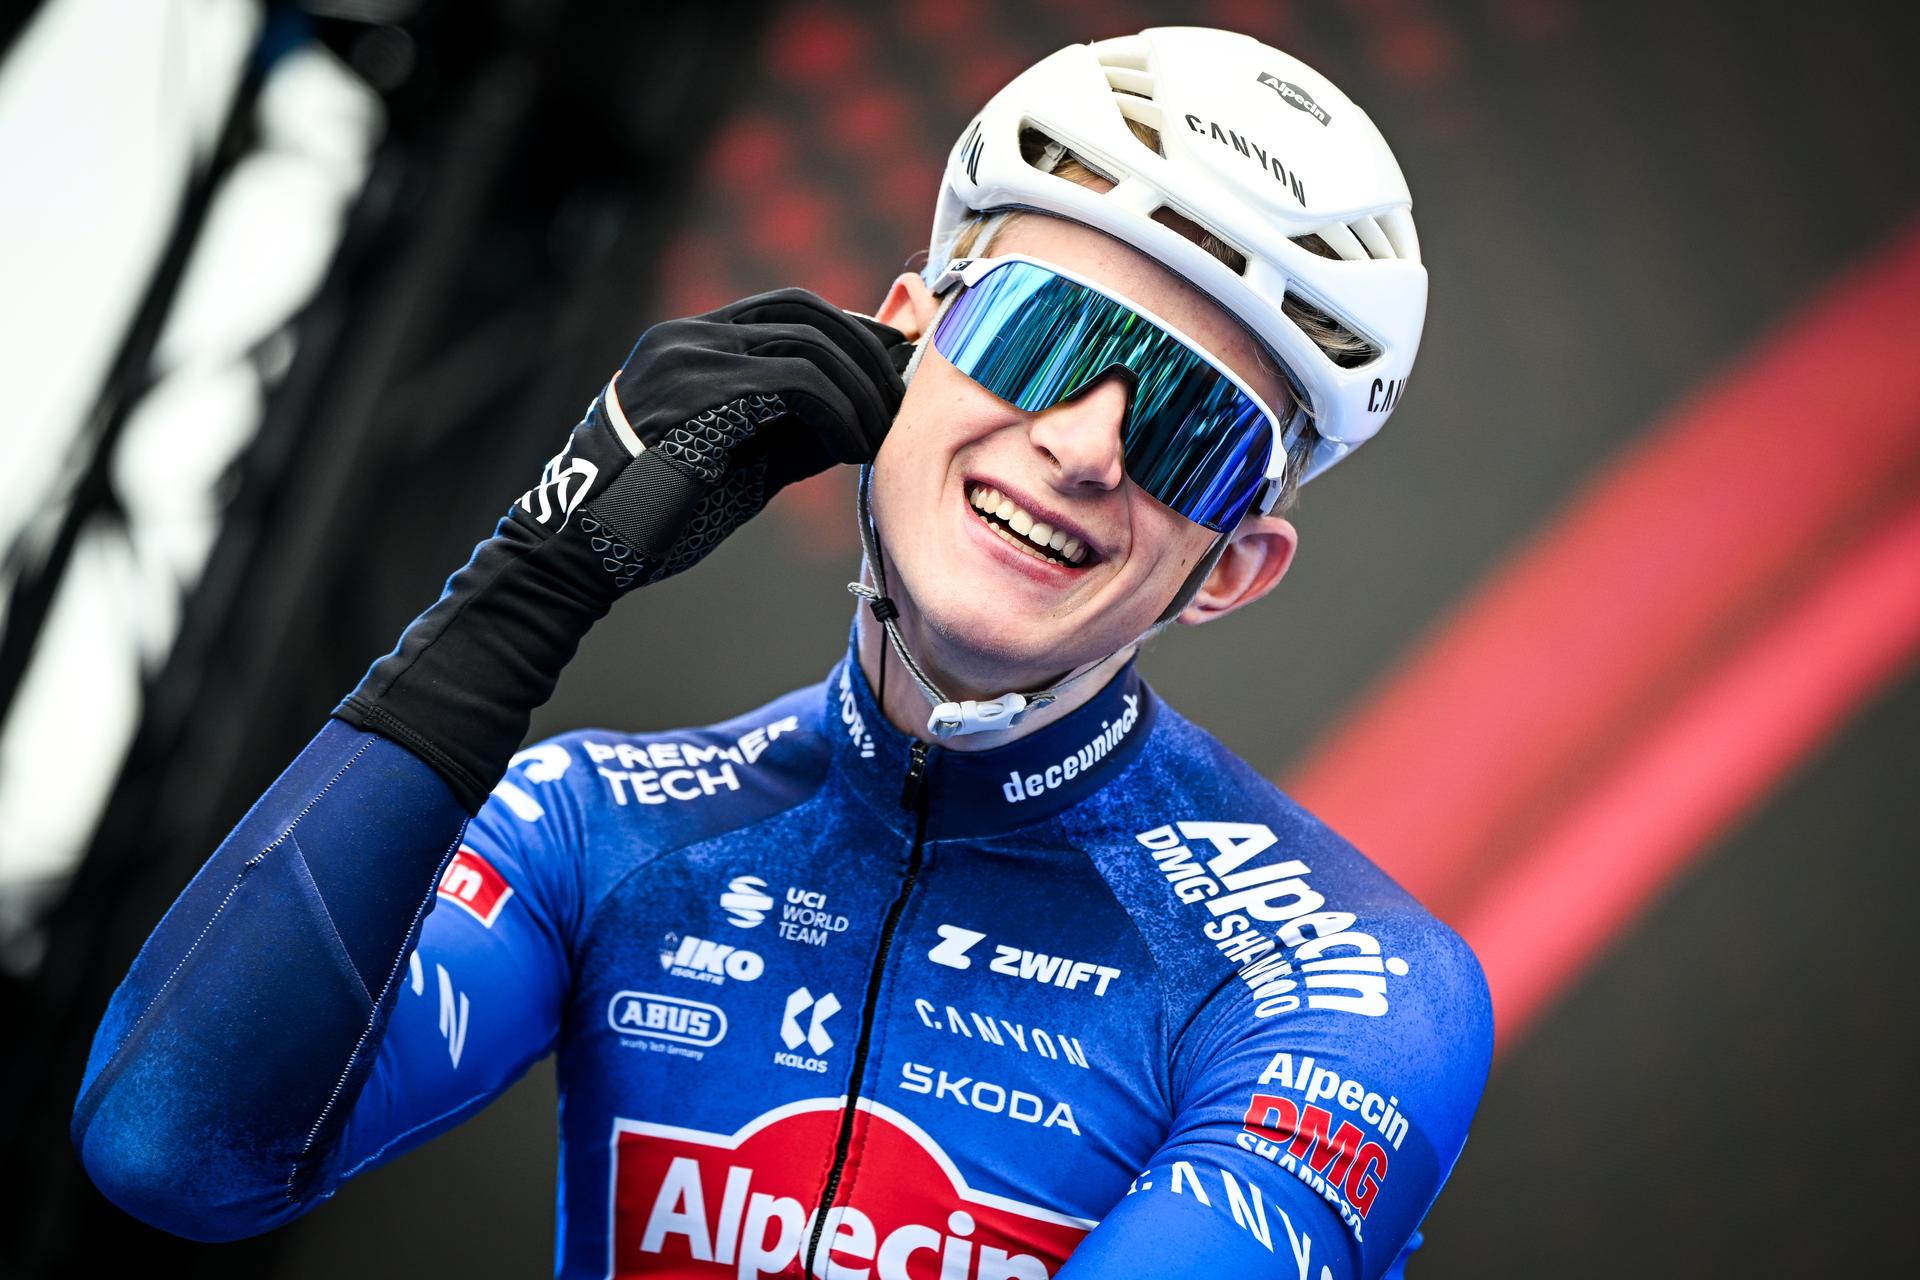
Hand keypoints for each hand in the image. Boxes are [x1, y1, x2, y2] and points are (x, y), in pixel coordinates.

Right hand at [516, 288, 908, 596]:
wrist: (585, 549)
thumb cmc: (657, 515)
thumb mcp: (739, 460)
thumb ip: (792, 432)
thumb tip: (861, 419)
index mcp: (690, 344)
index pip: (788, 308)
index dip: (850, 335)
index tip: (889, 374)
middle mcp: (688, 338)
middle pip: (804, 309)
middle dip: (866, 355)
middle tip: (896, 406)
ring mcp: (689, 359)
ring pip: (808, 342)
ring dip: (860, 390)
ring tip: (878, 437)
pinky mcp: (700, 394)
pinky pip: (796, 382)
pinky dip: (839, 413)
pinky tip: (851, 449)